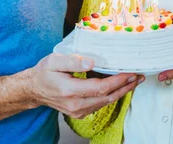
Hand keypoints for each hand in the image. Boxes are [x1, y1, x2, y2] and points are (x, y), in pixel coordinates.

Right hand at [20, 53, 143, 118]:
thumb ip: (73, 60)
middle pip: (107, 97)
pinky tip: (119, 87)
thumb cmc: (44, 73)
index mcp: (70, 91)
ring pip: (106, 102)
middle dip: (125, 86)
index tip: (129, 73)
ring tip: (133, 81)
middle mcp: (76, 104)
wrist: (34, 89)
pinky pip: (100, 104)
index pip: (101, 87)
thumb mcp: (54, 61)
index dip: (118, 81)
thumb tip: (91, 62)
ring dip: (121, 92)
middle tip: (138, 77)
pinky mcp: (80, 112)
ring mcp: (78, 111)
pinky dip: (111, 95)